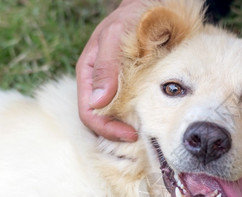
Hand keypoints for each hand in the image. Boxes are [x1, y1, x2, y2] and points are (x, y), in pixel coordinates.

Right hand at [76, 0, 144, 141]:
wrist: (151, 5)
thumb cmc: (131, 17)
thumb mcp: (115, 36)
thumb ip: (106, 67)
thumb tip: (98, 102)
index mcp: (89, 74)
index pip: (89, 113)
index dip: (107, 129)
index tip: (131, 134)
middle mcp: (100, 84)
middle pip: (101, 120)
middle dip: (117, 133)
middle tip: (142, 137)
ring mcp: (116, 86)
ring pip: (116, 116)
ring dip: (128, 127)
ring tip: (147, 131)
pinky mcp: (132, 85)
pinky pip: (131, 107)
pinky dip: (139, 116)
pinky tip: (152, 118)